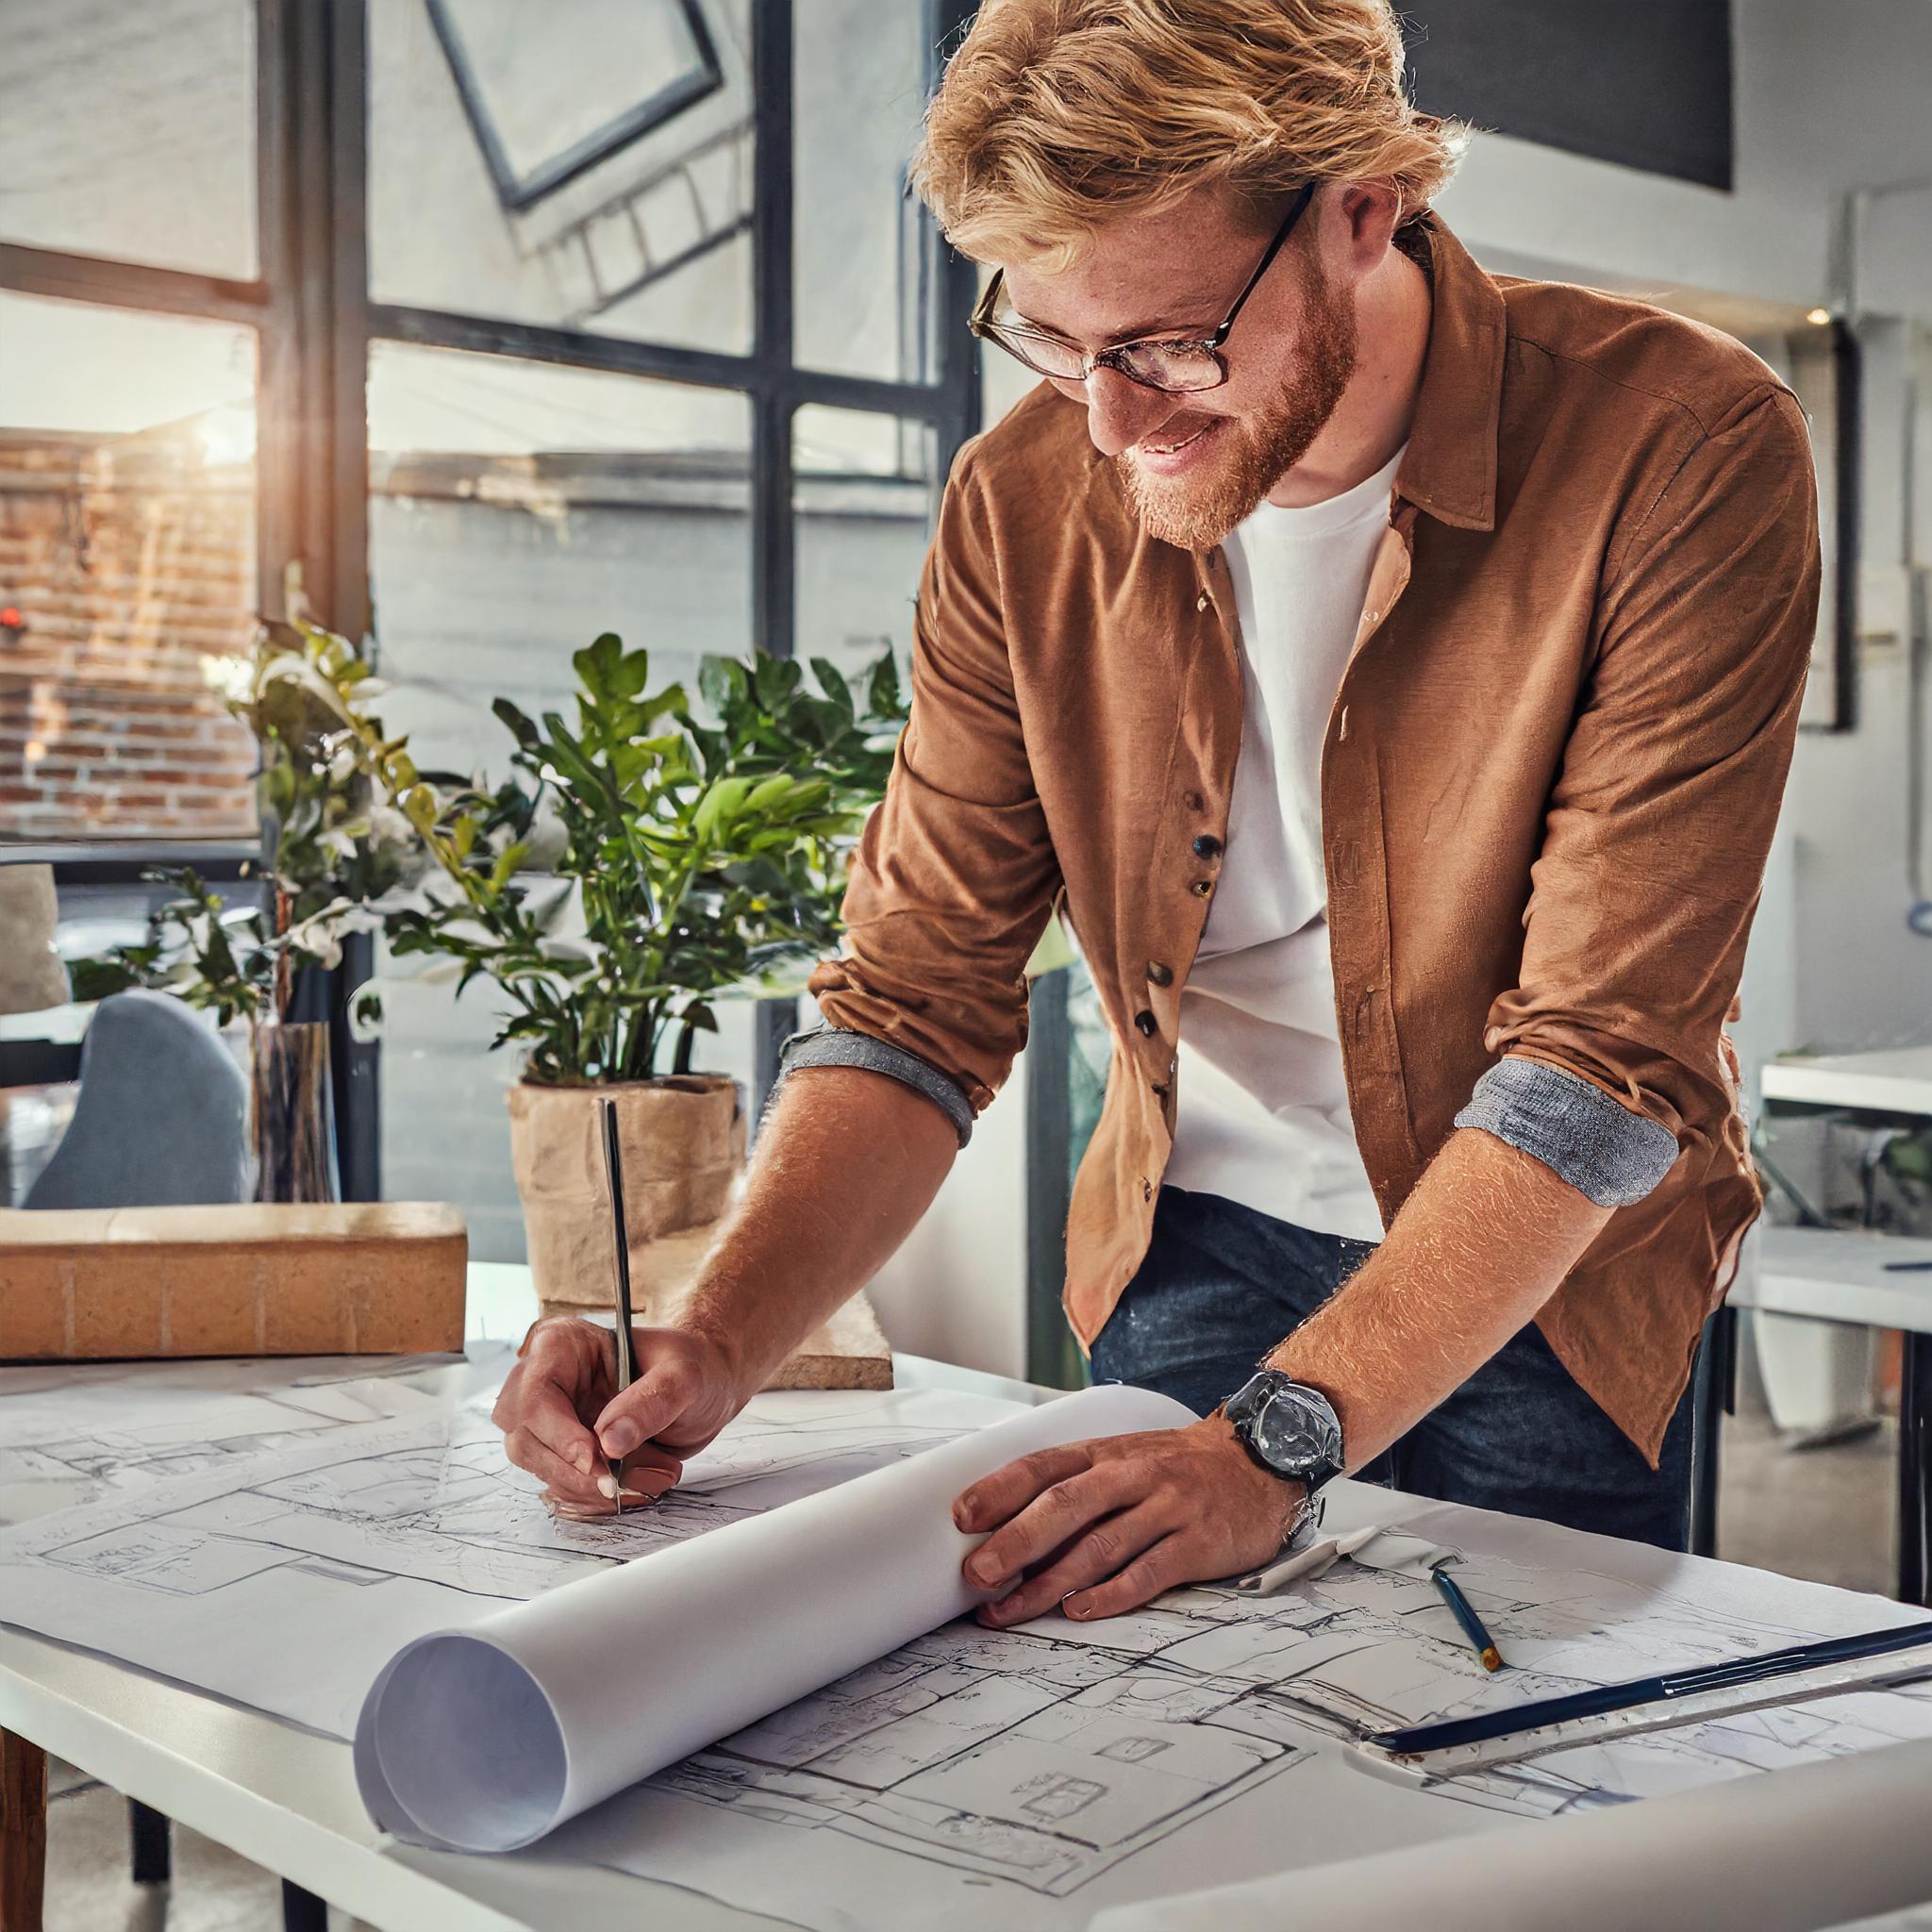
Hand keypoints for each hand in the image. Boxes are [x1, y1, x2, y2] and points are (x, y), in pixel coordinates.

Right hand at [492, 1316, 744, 1513]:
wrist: (704, 1391)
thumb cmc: (691, 1367)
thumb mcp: (684, 1375)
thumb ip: (652, 1401)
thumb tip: (610, 1442)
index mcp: (562, 1345)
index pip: (534, 1394)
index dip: (558, 1433)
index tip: (595, 1460)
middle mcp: (545, 1382)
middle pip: (526, 1439)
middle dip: (575, 1470)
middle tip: (623, 1480)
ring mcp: (549, 1421)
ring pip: (543, 1470)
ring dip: (594, 1487)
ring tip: (652, 1473)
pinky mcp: (562, 1452)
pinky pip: (564, 1486)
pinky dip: (599, 1496)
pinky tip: (636, 1484)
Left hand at [951, 1415, 1303, 1624]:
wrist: (1259, 1462)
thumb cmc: (1177, 1468)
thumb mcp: (1124, 1460)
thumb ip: (1076, 1490)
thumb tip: (1007, 1530)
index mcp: (1105, 1453)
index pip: (1043, 1466)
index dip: (1000, 1489)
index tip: (961, 1517)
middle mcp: (1133, 1475)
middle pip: (1065, 1505)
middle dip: (1015, 1541)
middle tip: (976, 1573)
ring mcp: (1168, 1507)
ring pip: (1100, 1545)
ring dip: (1049, 1582)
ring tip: (1008, 1609)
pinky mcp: (1198, 1543)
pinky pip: (1149, 1571)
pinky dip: (1111, 1594)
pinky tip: (1079, 1611)